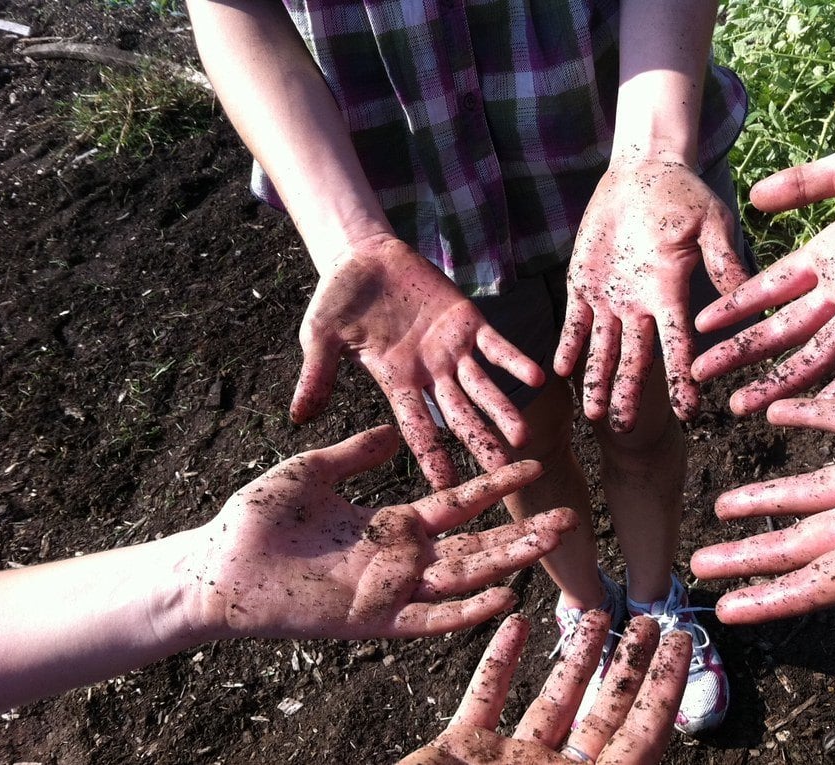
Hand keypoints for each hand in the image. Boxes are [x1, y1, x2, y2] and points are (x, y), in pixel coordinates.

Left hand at [190, 425, 576, 639]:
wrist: (217, 565)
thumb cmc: (258, 518)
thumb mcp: (314, 471)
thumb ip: (356, 453)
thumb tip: (394, 427)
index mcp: (390, 522)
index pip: (459, 502)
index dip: (495, 485)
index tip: (532, 464)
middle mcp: (400, 557)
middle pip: (476, 543)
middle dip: (521, 531)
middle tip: (569, 516)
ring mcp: (390, 588)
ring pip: (464, 576)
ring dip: (510, 562)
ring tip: (552, 542)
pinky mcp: (371, 619)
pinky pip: (430, 617)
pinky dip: (467, 610)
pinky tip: (506, 597)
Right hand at [290, 235, 545, 488]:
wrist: (363, 256)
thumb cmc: (337, 299)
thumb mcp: (320, 337)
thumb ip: (317, 375)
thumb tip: (296, 417)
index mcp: (396, 381)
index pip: (417, 426)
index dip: (432, 456)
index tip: (447, 487)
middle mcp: (429, 372)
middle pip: (458, 415)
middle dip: (478, 442)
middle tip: (501, 474)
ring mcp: (451, 348)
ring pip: (483, 386)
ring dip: (502, 410)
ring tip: (522, 437)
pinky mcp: (468, 320)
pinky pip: (496, 344)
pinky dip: (515, 360)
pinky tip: (537, 377)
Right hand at [399, 611, 691, 764]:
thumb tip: (654, 759)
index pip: (640, 737)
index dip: (663, 690)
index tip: (682, 643)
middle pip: (603, 713)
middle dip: (628, 665)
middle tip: (648, 618)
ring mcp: (507, 763)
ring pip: (551, 701)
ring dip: (573, 657)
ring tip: (595, 612)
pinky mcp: (463, 750)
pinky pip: (486, 699)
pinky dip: (499, 662)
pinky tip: (514, 624)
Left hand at [555, 158, 747, 426]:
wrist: (644, 173)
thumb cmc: (684, 196)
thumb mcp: (710, 225)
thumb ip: (723, 259)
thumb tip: (750, 293)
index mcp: (672, 295)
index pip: (678, 345)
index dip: (681, 379)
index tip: (689, 412)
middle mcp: (641, 306)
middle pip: (635, 359)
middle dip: (629, 393)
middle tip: (622, 428)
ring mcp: (611, 298)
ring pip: (603, 349)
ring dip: (598, 379)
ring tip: (593, 412)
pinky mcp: (583, 285)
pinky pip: (574, 323)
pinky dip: (569, 345)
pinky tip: (562, 370)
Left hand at [690, 370, 834, 667]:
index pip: (814, 583)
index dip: (769, 598)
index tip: (722, 609)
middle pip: (798, 539)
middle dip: (749, 552)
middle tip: (698, 562)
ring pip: (810, 483)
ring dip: (766, 493)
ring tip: (722, 502)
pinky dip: (809, 412)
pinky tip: (772, 412)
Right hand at [692, 128, 834, 414]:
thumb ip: (806, 184)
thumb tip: (753, 196)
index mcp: (832, 253)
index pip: (771, 287)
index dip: (736, 307)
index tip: (700, 326)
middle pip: (783, 328)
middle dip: (742, 354)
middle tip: (700, 377)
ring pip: (818, 351)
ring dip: (781, 379)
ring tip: (741, 405)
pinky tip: (820, 399)